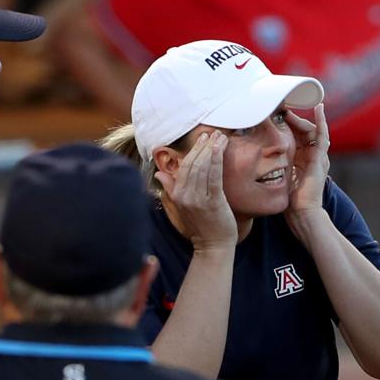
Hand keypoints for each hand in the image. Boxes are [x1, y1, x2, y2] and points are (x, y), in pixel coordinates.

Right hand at [154, 132, 237, 250]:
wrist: (213, 246)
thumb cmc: (201, 225)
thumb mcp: (181, 206)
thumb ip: (171, 188)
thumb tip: (159, 173)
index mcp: (177, 195)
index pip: (183, 167)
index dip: (193, 151)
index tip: (202, 138)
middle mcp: (185, 196)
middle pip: (192, 164)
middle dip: (202, 146)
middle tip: (212, 133)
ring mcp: (199, 199)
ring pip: (203, 168)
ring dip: (211, 149)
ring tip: (220, 137)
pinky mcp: (213, 202)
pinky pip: (214, 176)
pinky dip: (216, 160)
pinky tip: (219, 148)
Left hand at [285, 104, 330, 216]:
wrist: (302, 213)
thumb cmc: (290, 200)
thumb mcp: (279, 177)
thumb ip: (274, 167)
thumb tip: (255, 160)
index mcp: (302, 160)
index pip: (296, 136)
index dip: (287, 125)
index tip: (274, 116)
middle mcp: (312, 156)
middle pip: (304, 131)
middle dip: (293, 119)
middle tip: (280, 109)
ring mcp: (318, 156)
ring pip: (312, 130)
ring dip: (302, 119)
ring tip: (290, 108)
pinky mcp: (320, 158)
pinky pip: (322, 135)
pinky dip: (322, 121)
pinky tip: (319, 108)